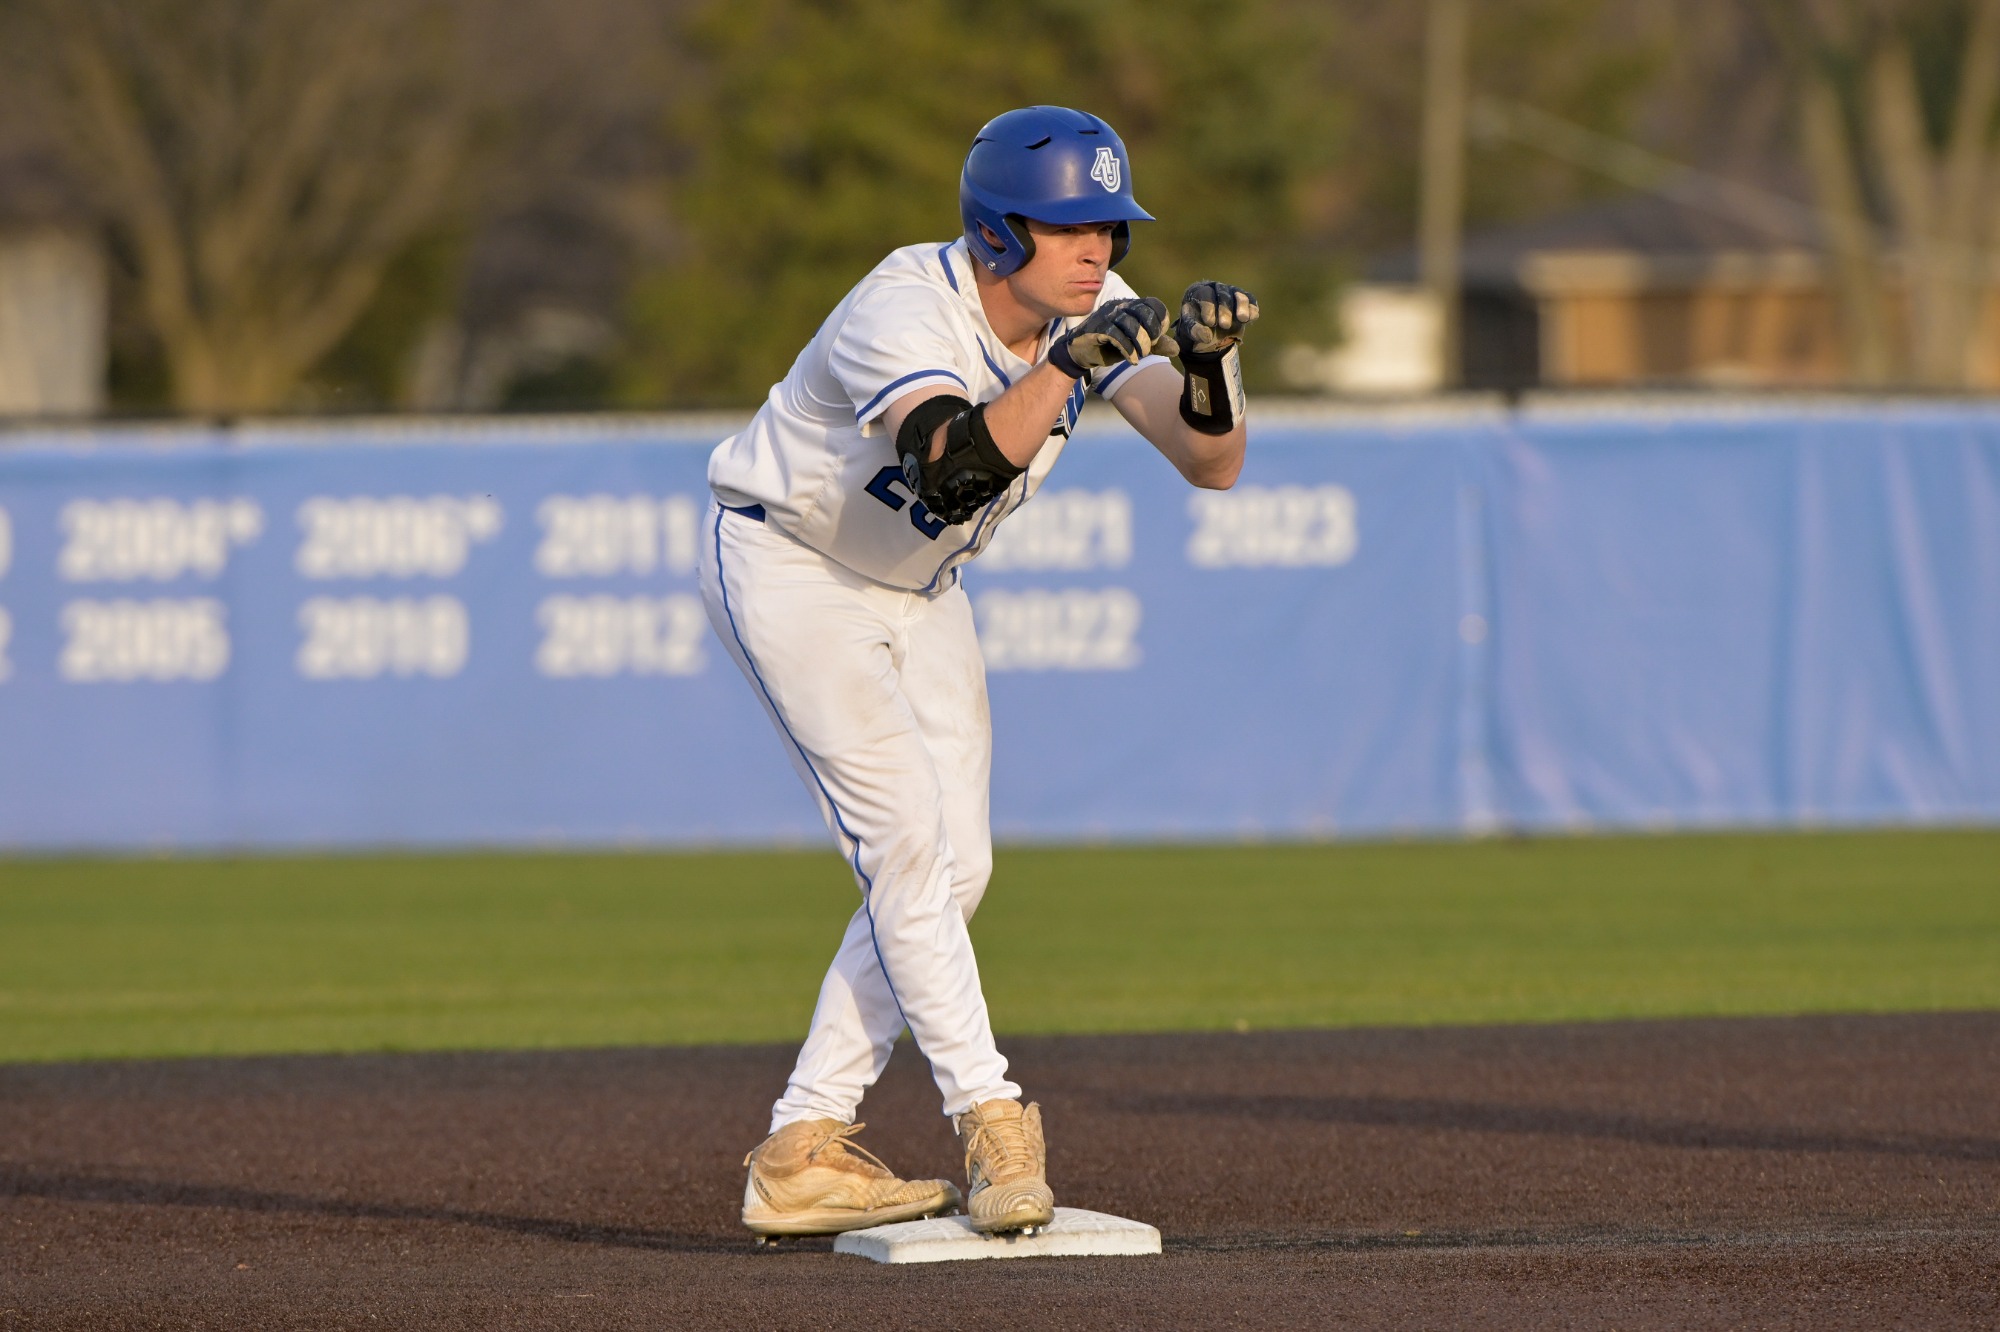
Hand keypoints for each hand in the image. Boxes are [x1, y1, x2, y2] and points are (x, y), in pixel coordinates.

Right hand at [1048, 297, 1177, 377]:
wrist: (1080, 354)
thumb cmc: (1109, 347)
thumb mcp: (1136, 345)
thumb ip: (1155, 345)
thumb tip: (1177, 348)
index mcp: (1130, 306)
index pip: (1152, 304)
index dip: (1160, 319)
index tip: (1159, 336)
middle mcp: (1118, 307)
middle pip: (1143, 312)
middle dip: (1151, 332)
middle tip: (1150, 347)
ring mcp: (1106, 316)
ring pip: (1130, 325)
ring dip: (1140, 343)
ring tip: (1140, 355)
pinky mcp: (1097, 329)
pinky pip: (1116, 336)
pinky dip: (1127, 350)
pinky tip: (1131, 360)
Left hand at [1173, 282, 1258, 358]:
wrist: (1209, 330)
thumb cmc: (1196, 325)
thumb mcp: (1190, 328)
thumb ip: (1194, 330)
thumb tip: (1206, 337)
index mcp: (1199, 291)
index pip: (1205, 294)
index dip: (1208, 307)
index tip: (1210, 322)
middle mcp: (1216, 288)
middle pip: (1222, 294)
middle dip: (1225, 310)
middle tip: (1225, 325)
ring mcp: (1231, 292)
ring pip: (1238, 294)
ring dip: (1241, 305)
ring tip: (1243, 319)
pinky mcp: (1244, 299)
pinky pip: (1250, 300)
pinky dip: (1252, 308)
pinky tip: (1252, 317)